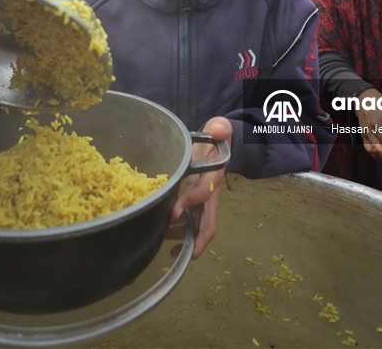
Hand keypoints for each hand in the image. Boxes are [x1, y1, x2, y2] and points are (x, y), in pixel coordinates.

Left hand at [170, 116, 229, 258]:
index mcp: (213, 178)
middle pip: (207, 224)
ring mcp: (201, 200)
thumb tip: (219, 130)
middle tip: (174, 253)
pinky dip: (175, 232)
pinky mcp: (193, 201)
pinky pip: (187, 222)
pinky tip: (160, 236)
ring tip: (161, 245)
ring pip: (196, 227)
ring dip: (181, 239)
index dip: (189, 203)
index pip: (204, 194)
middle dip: (194, 241)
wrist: (218, 143)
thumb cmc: (216, 138)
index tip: (172, 212)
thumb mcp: (220, 129)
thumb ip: (220, 128)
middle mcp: (209, 194)